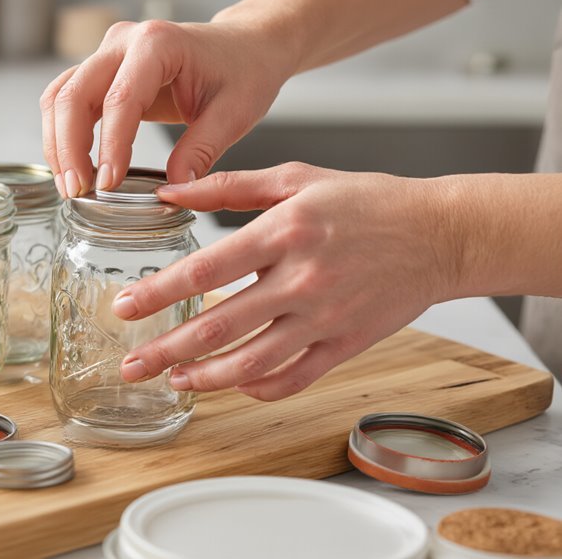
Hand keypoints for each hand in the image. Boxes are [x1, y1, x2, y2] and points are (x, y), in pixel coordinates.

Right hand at [39, 18, 294, 196]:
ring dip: (58, 143)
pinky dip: (63, 134)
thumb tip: (175, 190)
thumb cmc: (242, 71)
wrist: (244, 47)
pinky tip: (74, 166)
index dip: (110, 146)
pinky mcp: (103, 71)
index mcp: (158, 44)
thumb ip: (201, 151)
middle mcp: (124, 42)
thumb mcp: (234, 113)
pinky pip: (68, 100)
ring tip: (72, 186)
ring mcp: (108, 53)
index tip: (108, 185)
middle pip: (74, 94)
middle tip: (78, 191)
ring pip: (61, 96)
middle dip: (68, 148)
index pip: (120, 99)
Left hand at [112, 163, 460, 399]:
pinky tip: (233, 385)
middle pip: (219, 326)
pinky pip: (295, 378)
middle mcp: (302, 279)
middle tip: (131, 364)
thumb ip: (228, 186)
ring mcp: (325, 317)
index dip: (158, 293)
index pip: (206, 270)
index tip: (124, 306)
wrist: (440, 233)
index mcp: (284, 232)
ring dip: (206, 377)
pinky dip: (259, 387)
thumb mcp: (295, 177)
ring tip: (173, 380)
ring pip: (253, 362)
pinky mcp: (346, 344)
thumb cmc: (366, 201)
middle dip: (166, 350)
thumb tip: (169, 191)